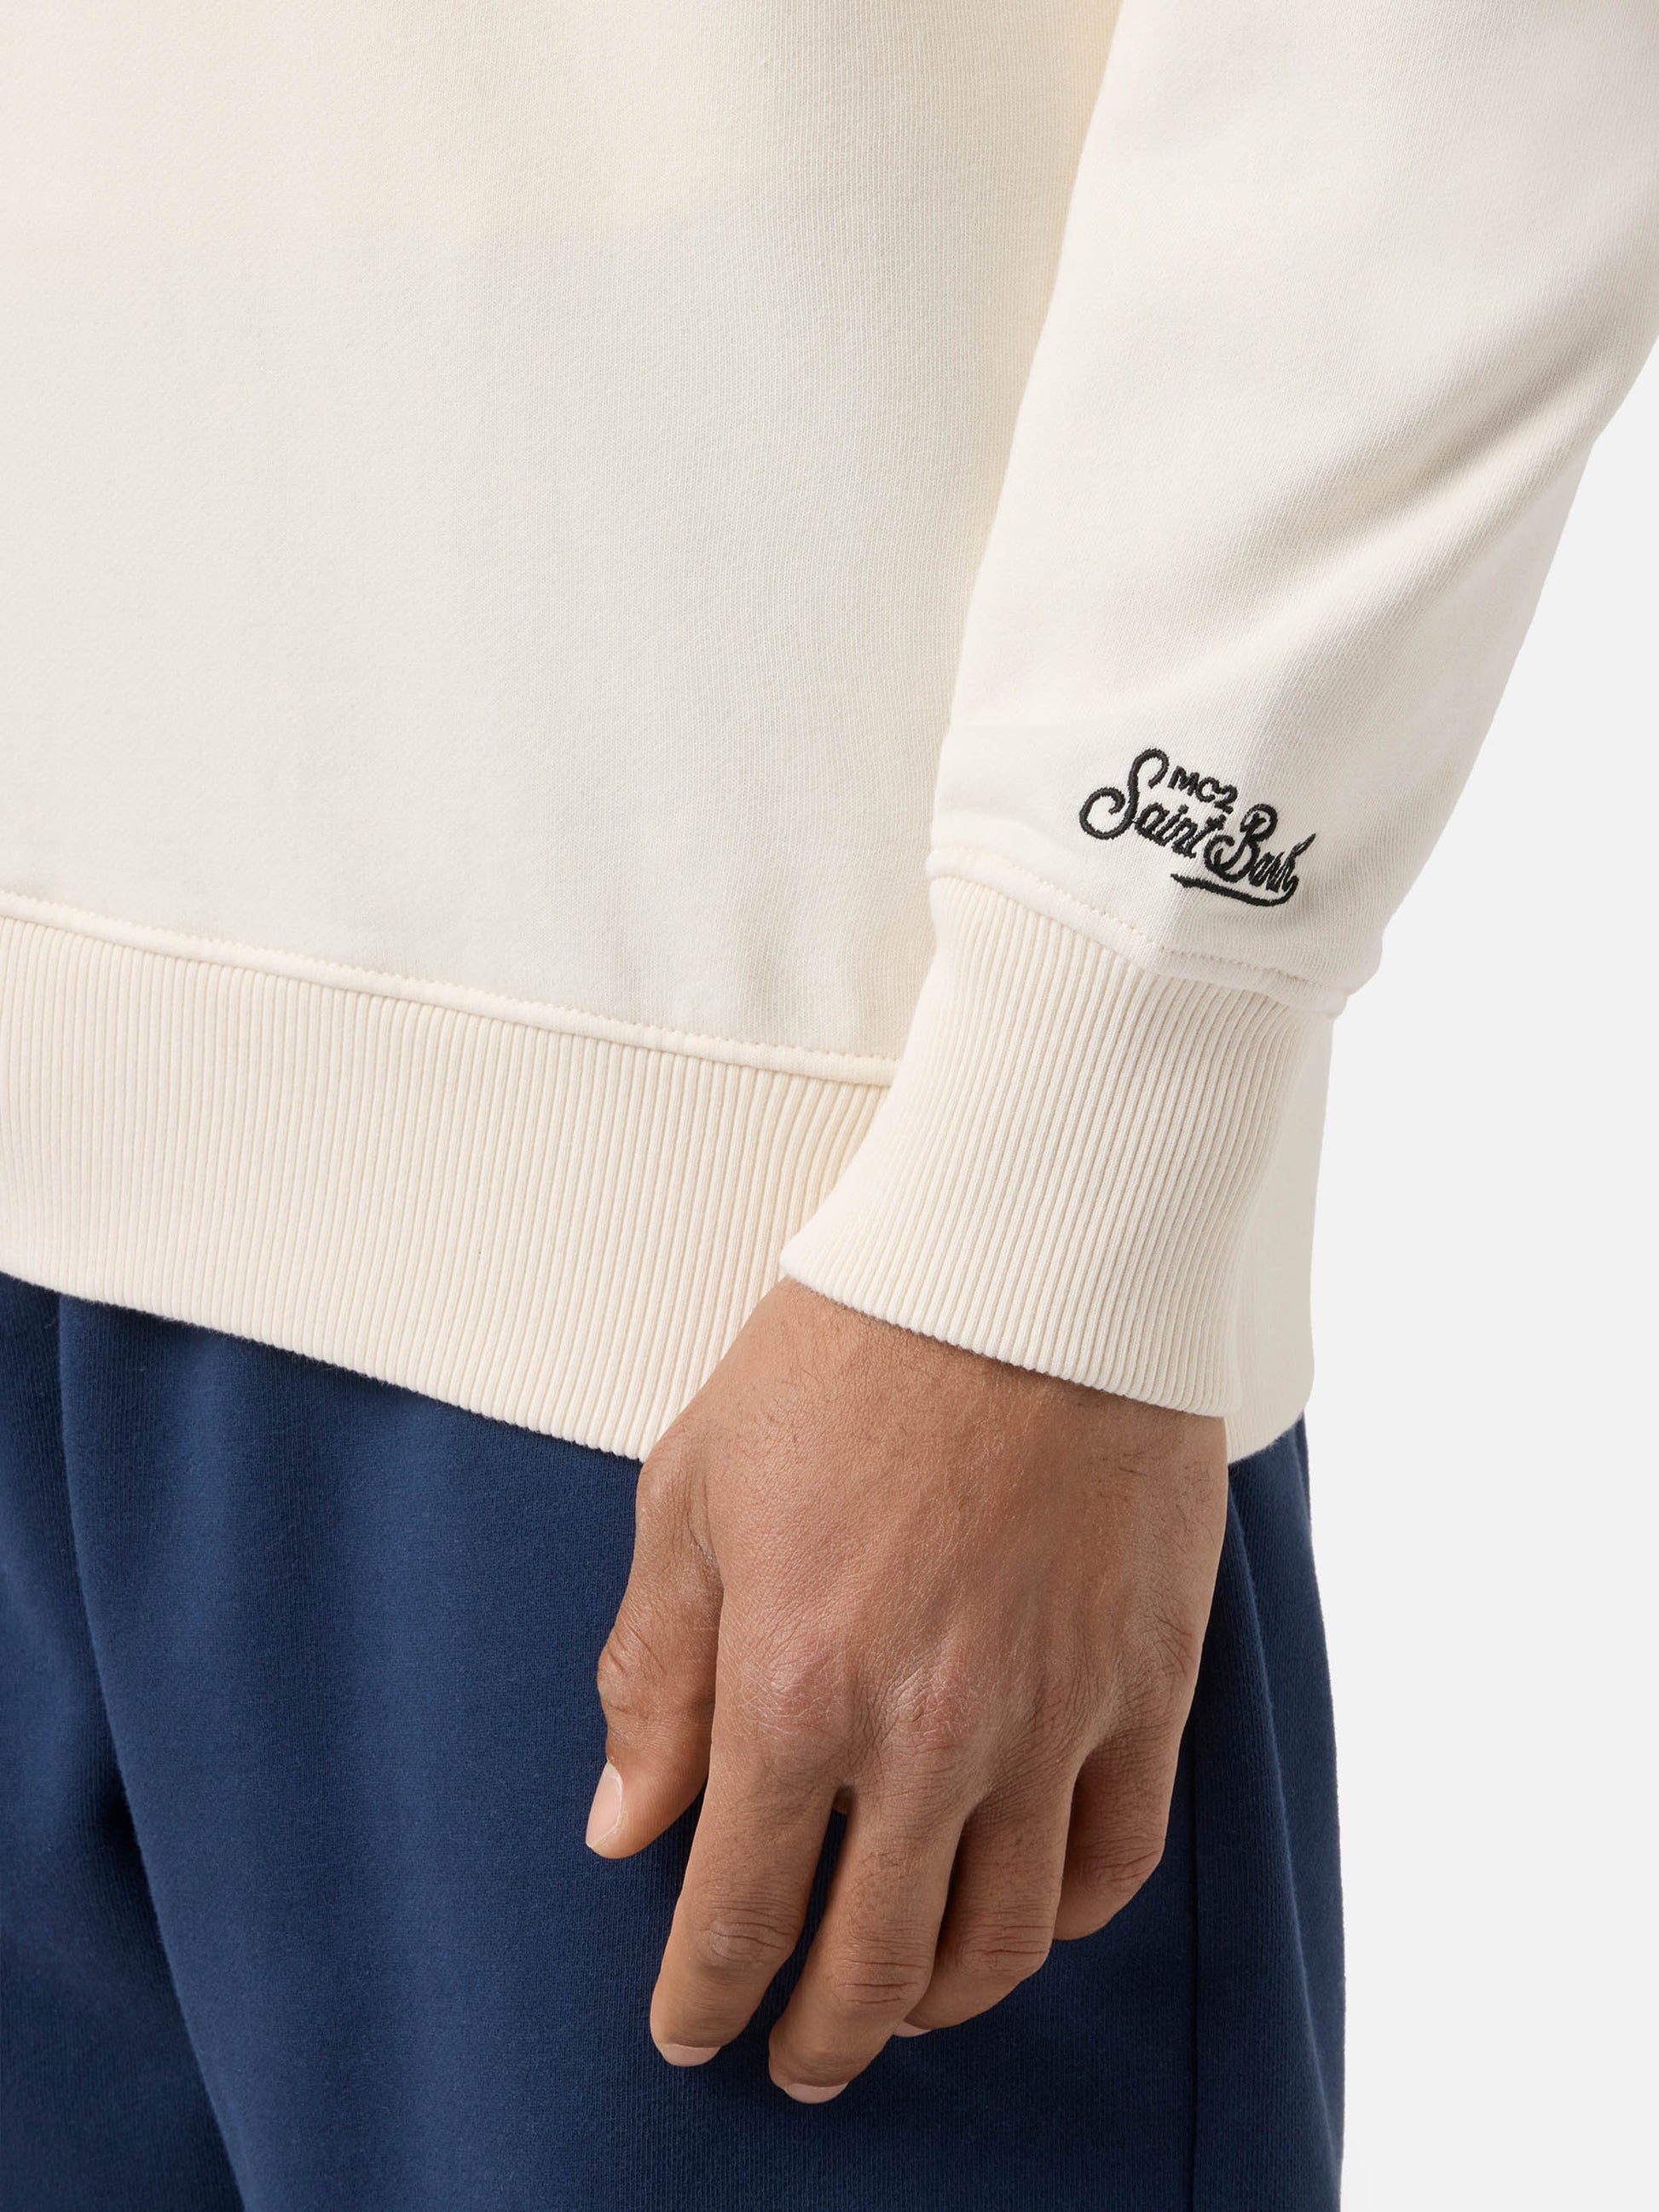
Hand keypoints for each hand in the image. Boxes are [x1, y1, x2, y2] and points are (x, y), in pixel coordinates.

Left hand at [587, 1278, 1227, 2100]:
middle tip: (796, 2061)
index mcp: (795, 1688)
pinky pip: (1115, 1857)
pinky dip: (1063, 1917)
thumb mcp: (694, 1493)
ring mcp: (1054, 1718)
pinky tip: (1024, 1914)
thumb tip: (626, 1825)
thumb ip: (657, 1673)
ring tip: (904, 2006)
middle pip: (875, 1962)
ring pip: (1003, 1937)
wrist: (1024, 1267)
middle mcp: (929, 1734)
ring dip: (941, 2001)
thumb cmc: (843, 1360)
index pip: (740, 1912)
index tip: (692, 2034)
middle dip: (821, 2036)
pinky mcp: (1148, 1684)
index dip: (706, 1998)